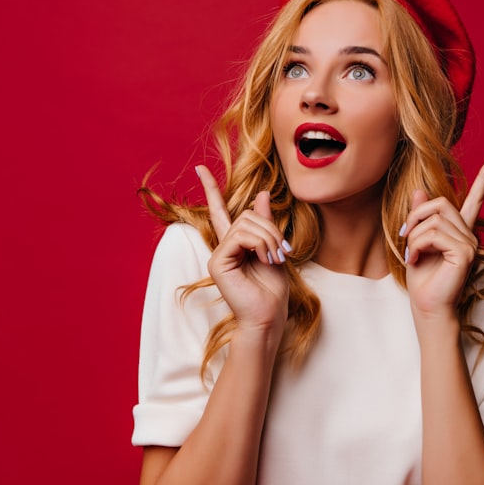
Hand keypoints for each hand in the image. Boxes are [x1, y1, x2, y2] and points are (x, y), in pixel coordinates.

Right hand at [197, 165, 289, 335]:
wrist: (269, 315)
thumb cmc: (273, 288)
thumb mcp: (274, 248)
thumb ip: (266, 222)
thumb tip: (262, 194)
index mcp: (235, 243)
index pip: (220, 210)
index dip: (211, 188)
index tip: (200, 168)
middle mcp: (223, 246)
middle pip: (246, 214)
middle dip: (271, 229)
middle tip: (283, 251)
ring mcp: (218, 254)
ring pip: (245, 224)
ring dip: (269, 238)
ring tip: (275, 258)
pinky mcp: (217, 262)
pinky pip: (239, 237)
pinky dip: (258, 244)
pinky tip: (264, 259)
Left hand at [402, 154, 483, 324]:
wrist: (427, 307)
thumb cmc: (422, 280)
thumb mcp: (415, 242)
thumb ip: (420, 217)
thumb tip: (420, 191)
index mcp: (460, 231)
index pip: (476, 198)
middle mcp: (470, 235)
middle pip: (441, 203)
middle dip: (416, 216)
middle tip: (404, 236)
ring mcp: (470, 244)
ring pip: (434, 219)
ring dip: (413, 236)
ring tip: (410, 254)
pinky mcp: (465, 253)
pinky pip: (434, 234)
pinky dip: (417, 245)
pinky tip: (414, 260)